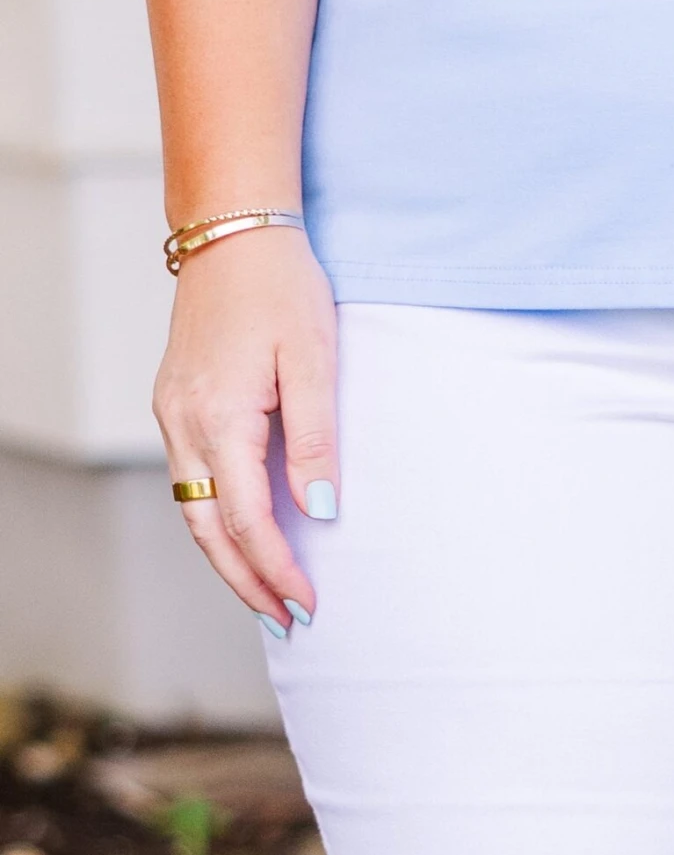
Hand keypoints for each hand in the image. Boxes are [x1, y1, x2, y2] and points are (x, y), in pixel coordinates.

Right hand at [153, 224, 338, 629]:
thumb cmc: (282, 286)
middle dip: (247, 581)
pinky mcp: (176, 403)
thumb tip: (319, 509)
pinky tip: (244, 530)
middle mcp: (183, 424)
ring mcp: (172, 414)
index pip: (245, 521)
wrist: (232, 233)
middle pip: (208, 530)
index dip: (276, 569)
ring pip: (192, 509)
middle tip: (288, 621)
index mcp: (219, 417)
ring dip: (228, 556)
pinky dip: (215, 516)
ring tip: (268, 592)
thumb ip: (315, 436)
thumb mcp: (314, 356)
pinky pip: (190, 478)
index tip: (308, 605)